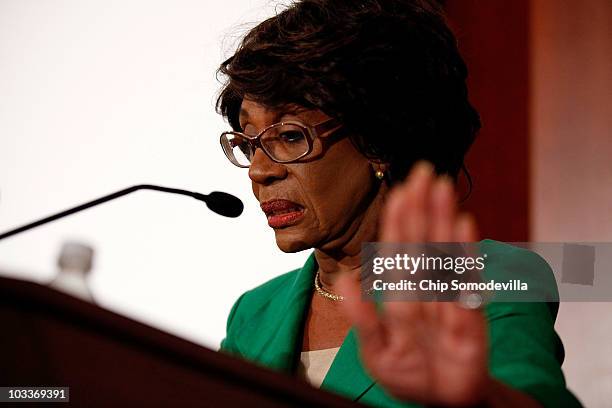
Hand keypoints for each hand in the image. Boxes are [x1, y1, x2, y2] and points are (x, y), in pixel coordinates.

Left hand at [338, 161, 489, 405]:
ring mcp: (447, 303)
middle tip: (423, 172)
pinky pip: (464, 285)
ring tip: (442, 190)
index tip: (400, 190)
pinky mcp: (468, 321)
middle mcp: (425, 293)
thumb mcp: (375, 349)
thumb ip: (361, 316)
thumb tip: (343, 279)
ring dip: (441, 222)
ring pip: (442, 257)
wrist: (443, 405)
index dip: (398, 221)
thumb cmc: (409, 374)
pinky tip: (464, 227)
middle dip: (422, 208)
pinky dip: (464, 258)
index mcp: (401, 296)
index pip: (397, 251)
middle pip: (422, 244)